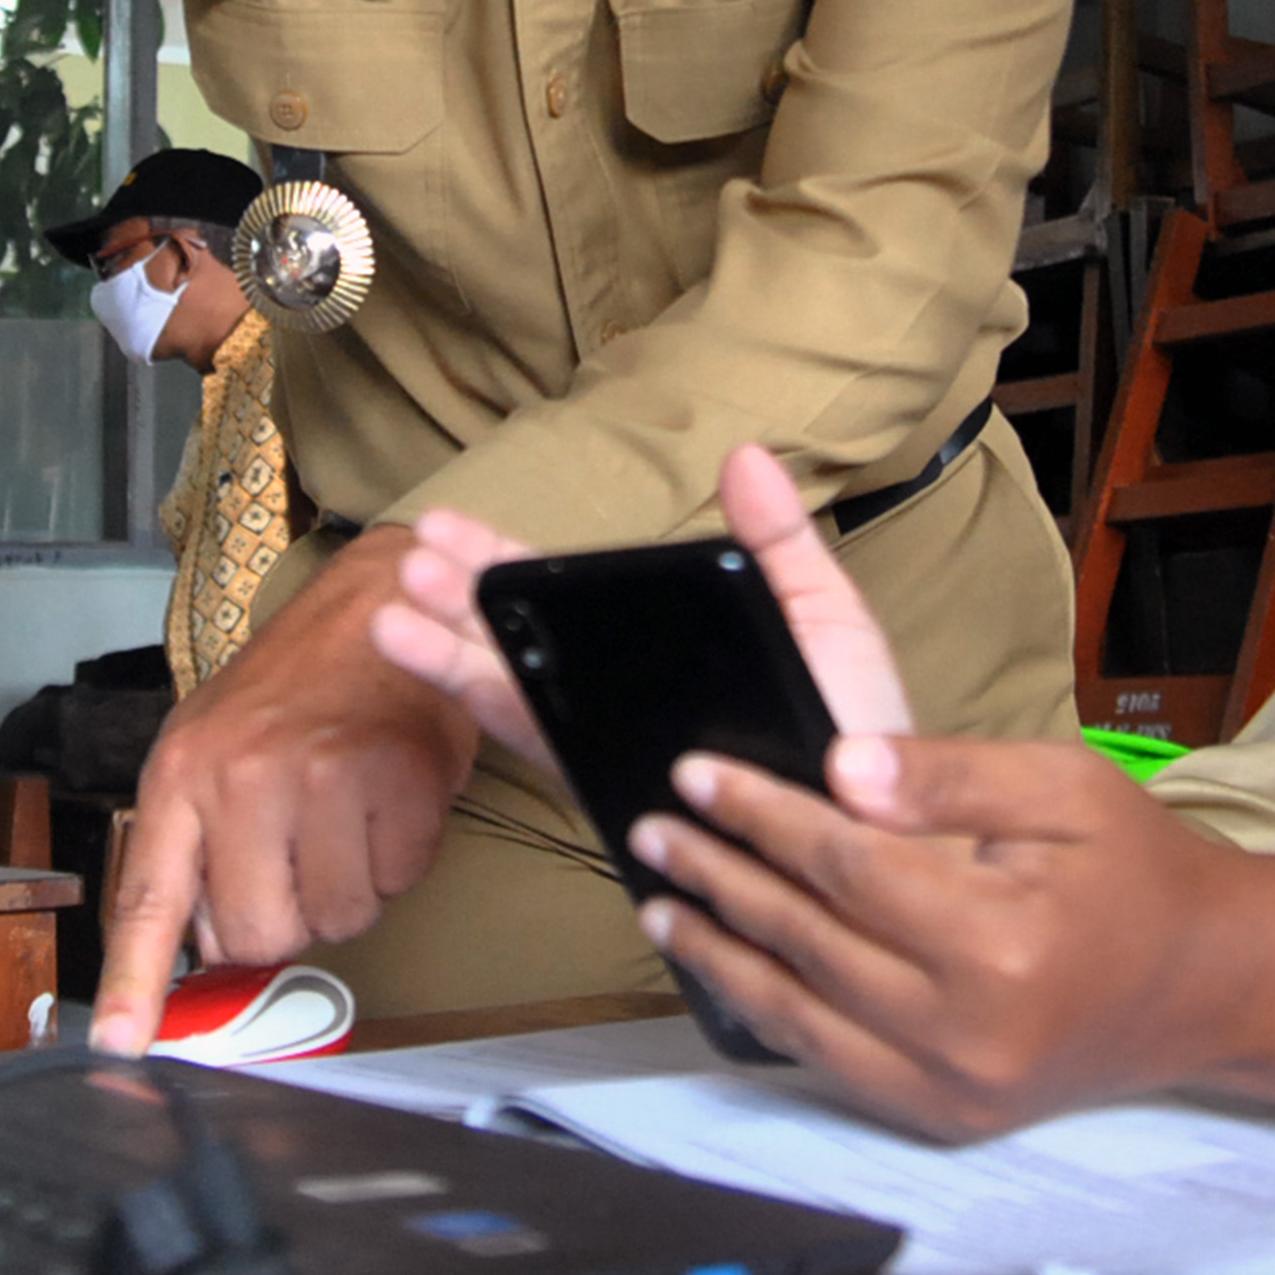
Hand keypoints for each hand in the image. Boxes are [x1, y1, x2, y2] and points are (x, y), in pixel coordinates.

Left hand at [89, 526, 475, 1056]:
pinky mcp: (396, 775)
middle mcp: (241, 776)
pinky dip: (401, 857)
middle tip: (304, 853)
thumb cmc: (295, 691)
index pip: (149, 898)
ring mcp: (321, 774)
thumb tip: (200, 951)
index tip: (121, 1043)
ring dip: (352, 888)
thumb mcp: (214, 749)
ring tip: (349, 816)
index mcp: (181, 774)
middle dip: (288, 917)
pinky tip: (389, 800)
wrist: (379, 606)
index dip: (134, 981)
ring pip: (338, 919)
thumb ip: (196, 846)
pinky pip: (398, 881)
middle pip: (258, 935)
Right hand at [372, 443, 920, 769]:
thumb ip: (778, 540)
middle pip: (518, 638)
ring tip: (395, 613)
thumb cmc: (855, 723)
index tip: (446, 525)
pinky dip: (493, 715)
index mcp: (657, 647)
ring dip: (449, 652)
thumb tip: (746, 455)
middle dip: (457, 598)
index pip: (563, 596)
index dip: (503, 561)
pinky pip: (545, 748)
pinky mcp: (618, 786)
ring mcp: (613, 741)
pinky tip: (454, 681)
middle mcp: (621, 694)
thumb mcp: (823, 613)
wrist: (879, 818)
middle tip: (407, 556)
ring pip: (512, 689)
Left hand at [639, 736, 1274, 1141]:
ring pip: (799, 1011)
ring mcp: (954, 1090)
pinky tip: (727, 968)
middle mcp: (969, 1031)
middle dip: (717, 877)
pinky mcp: (946, 1119)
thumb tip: (835, 768)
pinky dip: (767, 1011)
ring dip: (720, 952)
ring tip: (659, 904)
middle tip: (653, 831)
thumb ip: (946, 775)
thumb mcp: (1063, 786)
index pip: (842, 863)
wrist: (1209, 984)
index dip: (760, 813)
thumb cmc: (1138, 871)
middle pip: (806, 938)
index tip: (695, 773)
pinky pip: (829, 1061)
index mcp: (1001, 941)